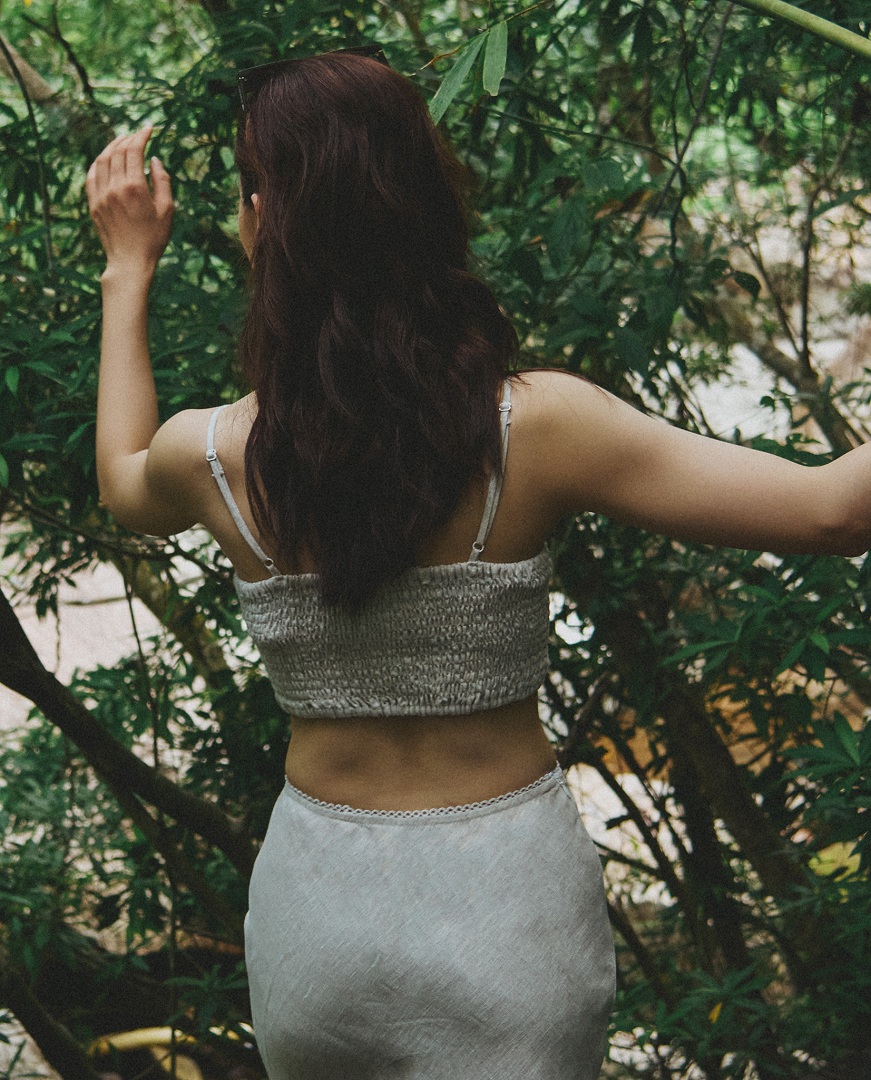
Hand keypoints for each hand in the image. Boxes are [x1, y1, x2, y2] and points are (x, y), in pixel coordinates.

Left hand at [87, 124, 173, 275]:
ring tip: (120, 142)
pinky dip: (98, 163)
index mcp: (134, 187)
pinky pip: (91, 175)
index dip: (141, 136)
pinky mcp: (93, 204)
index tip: (149, 129)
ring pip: (102, 160)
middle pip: (117, 151)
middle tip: (137, 135)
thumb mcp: (167, 210)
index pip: (134, 150)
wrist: (130, 262)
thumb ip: (162, 182)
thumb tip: (154, 160)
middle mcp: (114, 187)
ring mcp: (101, 195)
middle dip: (128, 139)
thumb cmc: (153, 238)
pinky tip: (105, 160)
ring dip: (111, 147)